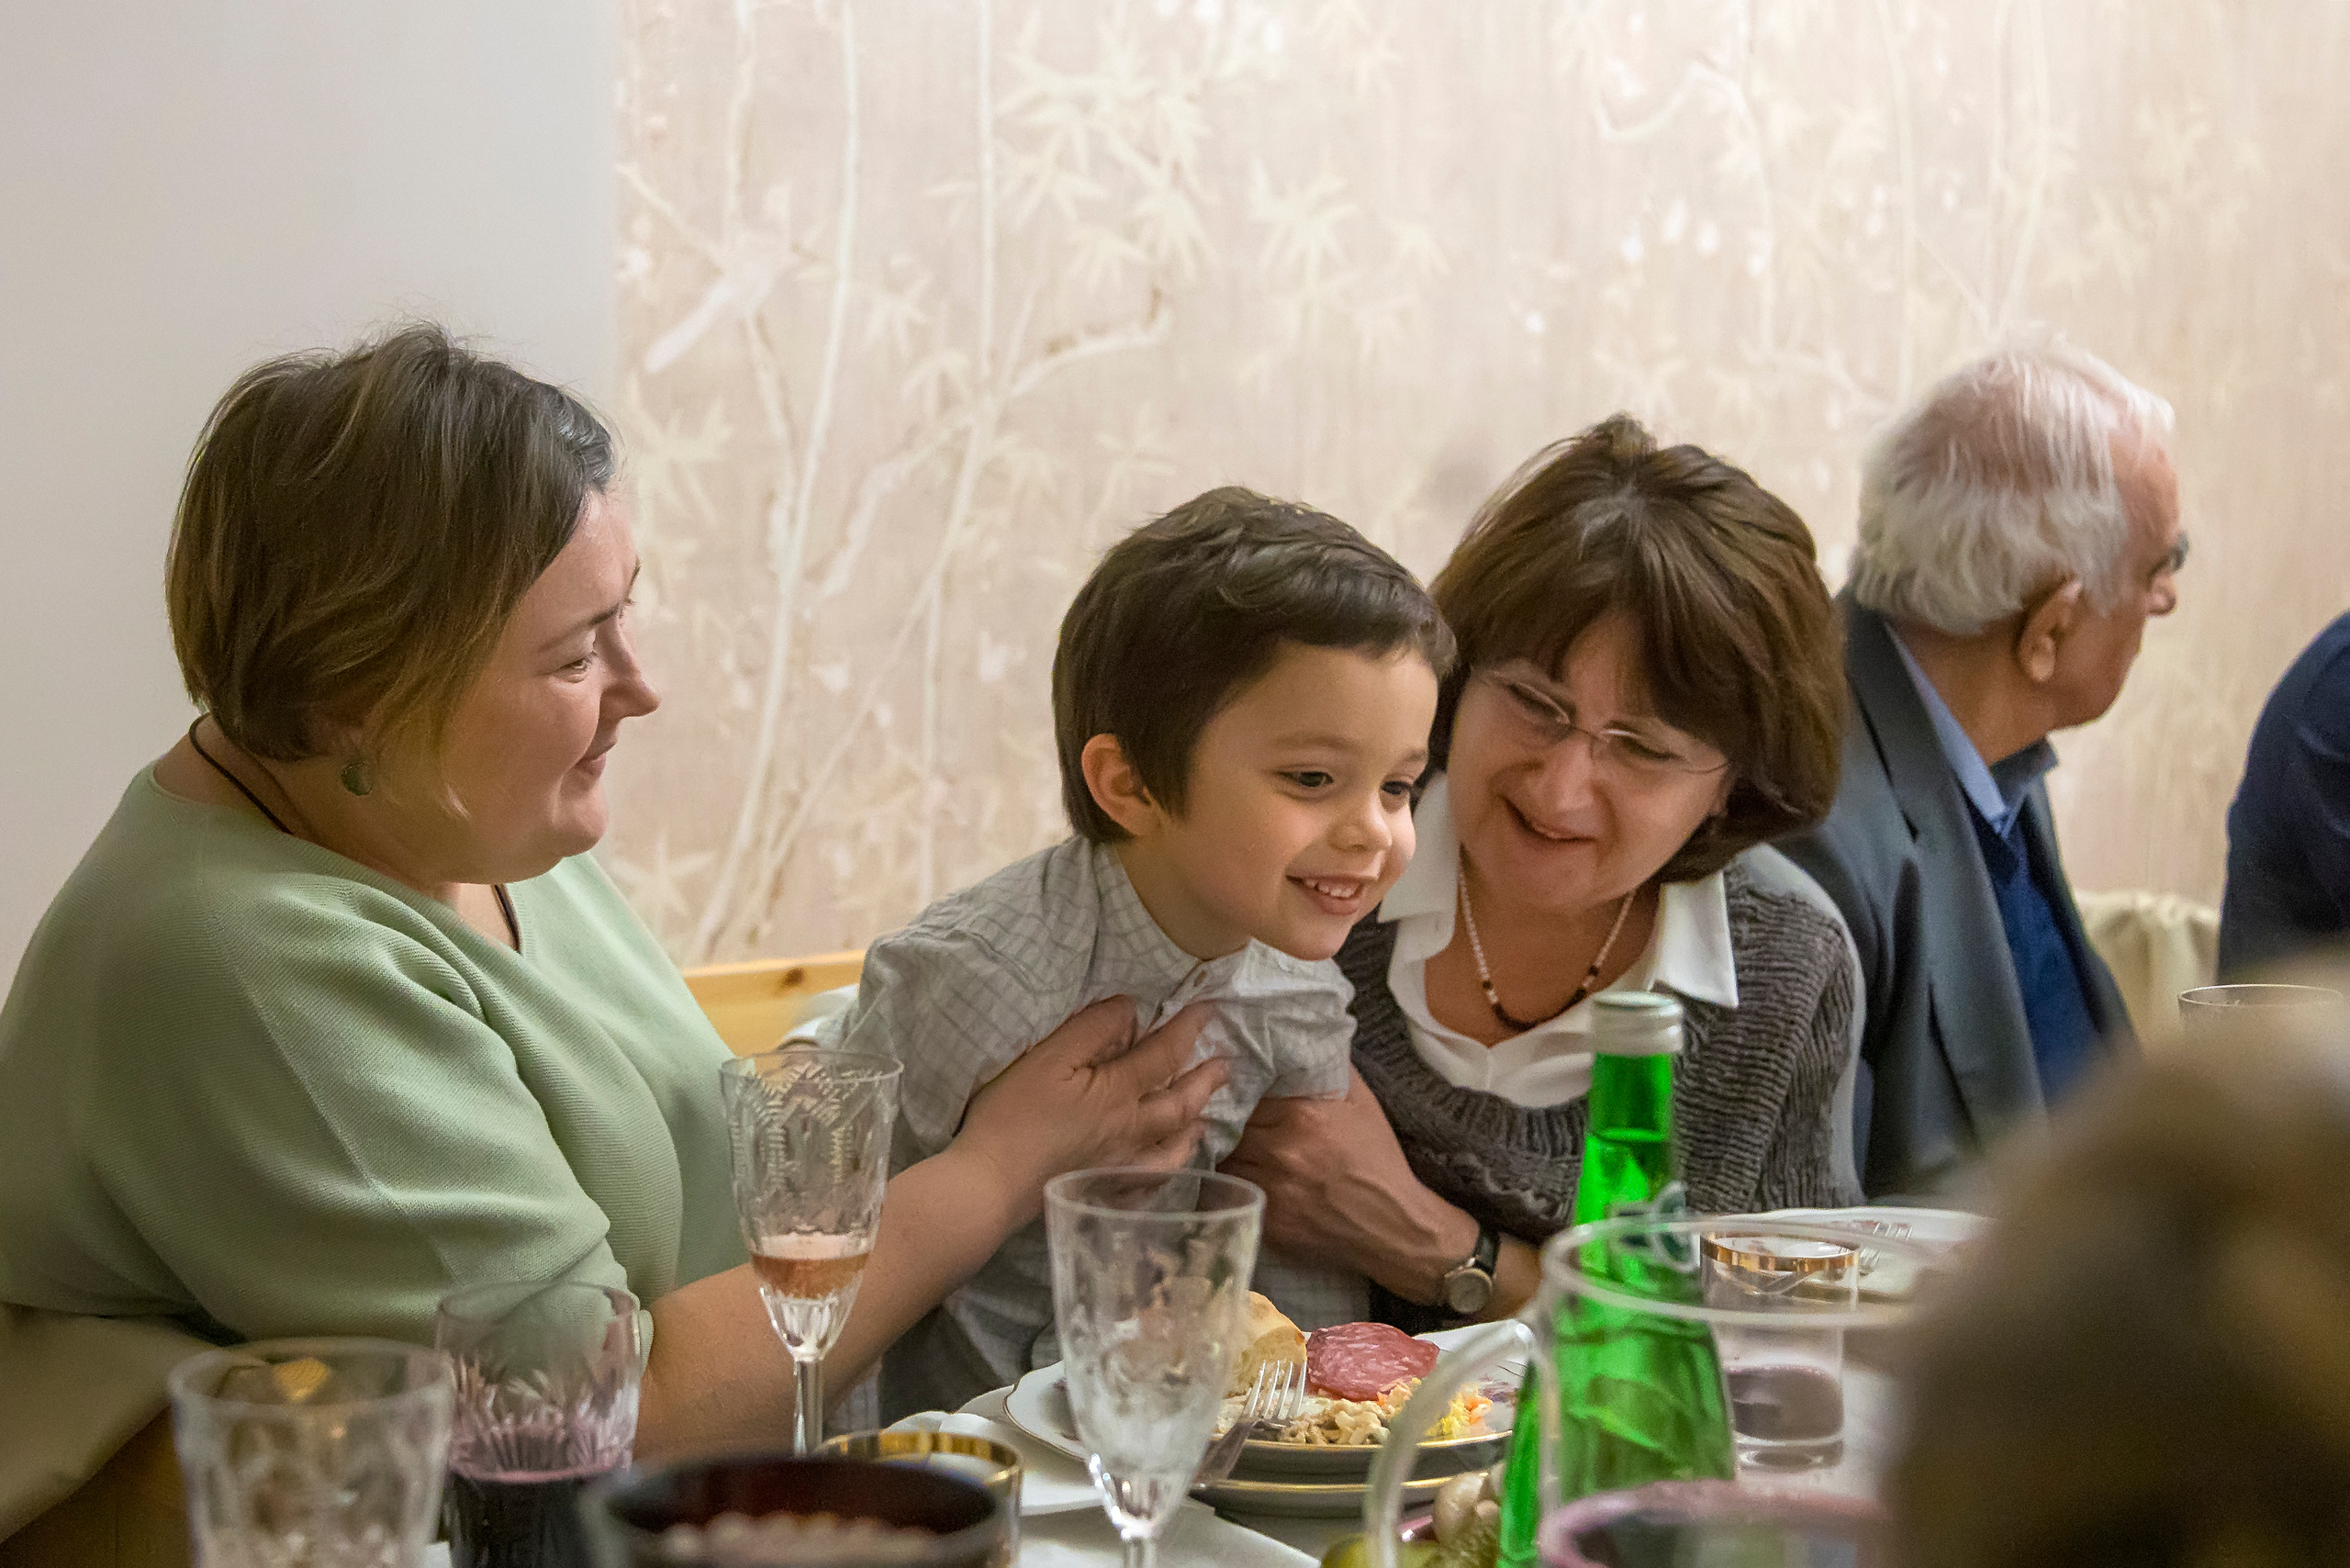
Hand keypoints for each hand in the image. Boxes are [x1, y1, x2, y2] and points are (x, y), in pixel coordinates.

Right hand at [955, 998, 1228, 1223]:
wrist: (990, 1184)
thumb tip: (1130, 1010)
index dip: (1188, 1030)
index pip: (1164, 1056)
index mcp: (1117, 1094)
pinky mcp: (1103, 1192)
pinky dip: (1165, 1170)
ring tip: (1206, 1116)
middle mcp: (1130, 1132)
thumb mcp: (1048, 1058)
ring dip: (1193, 1127)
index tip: (1210, 1010)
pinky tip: (1164, 1166)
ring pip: (1172, 1148)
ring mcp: (1120, 1167)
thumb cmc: (1012, 1115)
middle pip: (1179, 1105)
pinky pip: (1149, 1183)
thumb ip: (1092, 1031)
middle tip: (1226, 1065)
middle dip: (1205, 1081)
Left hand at [1218, 1067, 1476, 1301]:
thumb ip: (1328, 1066)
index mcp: (1302, 1114)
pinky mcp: (1266, 1218)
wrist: (1392, 1225)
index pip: (1247, 1089)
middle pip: (1230, 1123)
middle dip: (1227, 1119)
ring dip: (1225, 1149)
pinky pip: (1233, 1191)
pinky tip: (1242, 1174)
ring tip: (1230, 1144)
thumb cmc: (1376, 1158)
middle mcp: (1282, 1149)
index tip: (1233, 1086)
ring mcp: (1271, 1187)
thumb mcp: (1362, 1102)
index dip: (1238, 1088)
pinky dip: (1233, 1180)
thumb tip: (1303, 1035)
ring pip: (1224, 1157)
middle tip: (1225, 1115)